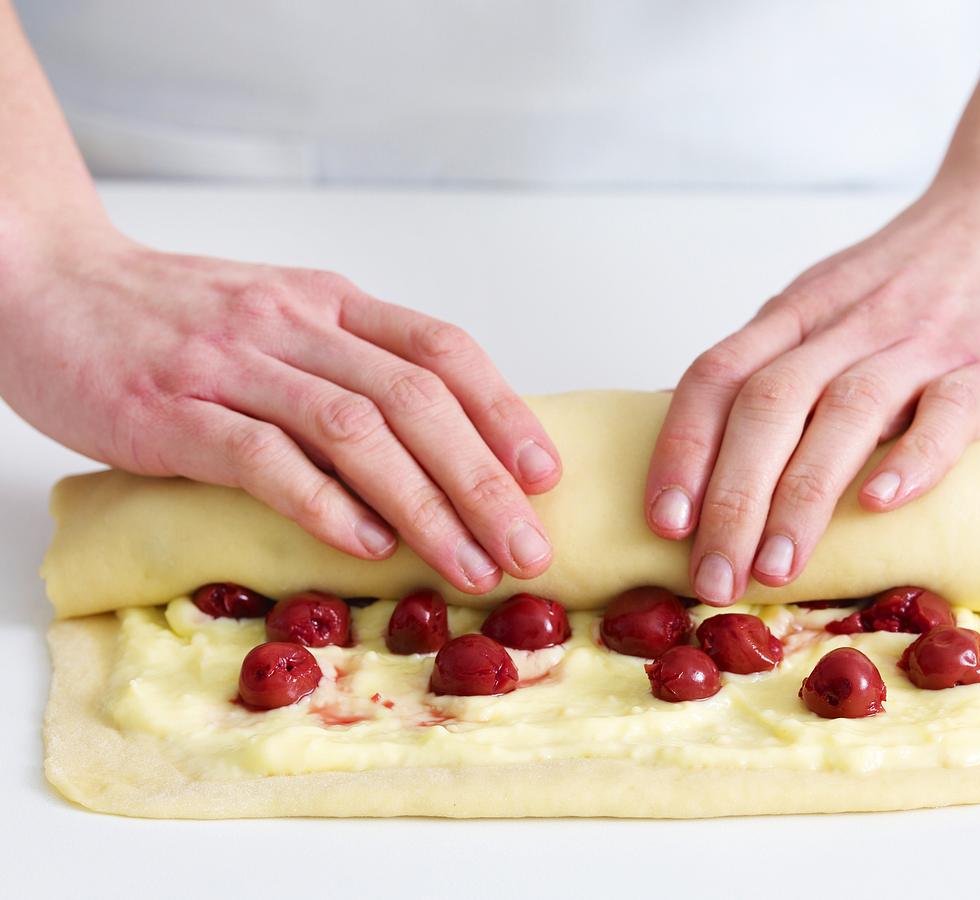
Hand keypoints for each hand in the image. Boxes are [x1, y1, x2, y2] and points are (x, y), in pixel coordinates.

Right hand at [0, 225, 561, 593]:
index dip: (503, 412)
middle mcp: (294, 325)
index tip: (545, 474)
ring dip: (423, 505)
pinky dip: (325, 505)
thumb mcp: (281, 317)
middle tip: (529, 548)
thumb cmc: (176, 316)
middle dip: (483, 481)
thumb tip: (440, 440)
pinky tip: (368, 547)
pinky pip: (264, 459)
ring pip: (354, 432)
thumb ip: (351, 362)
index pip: (441, 350)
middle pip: (415, 400)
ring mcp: (233, 366)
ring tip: (469, 565)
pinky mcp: (173, 412)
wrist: (48, 285)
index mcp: (330, 302)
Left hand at [644, 160, 979, 604]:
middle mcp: (845, 326)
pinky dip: (912, 458)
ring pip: (844, 415)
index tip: (662, 522)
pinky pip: (947, 412)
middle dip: (730, 500)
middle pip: (766, 408)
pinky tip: (880, 505)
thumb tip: (715, 457)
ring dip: (802, 497)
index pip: (715, 378)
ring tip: (775, 568)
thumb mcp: (825, 300)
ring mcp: (919, 343)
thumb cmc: (913, 274)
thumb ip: (779, 361)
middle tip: (713, 579)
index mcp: (796, 314)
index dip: (681, 451)